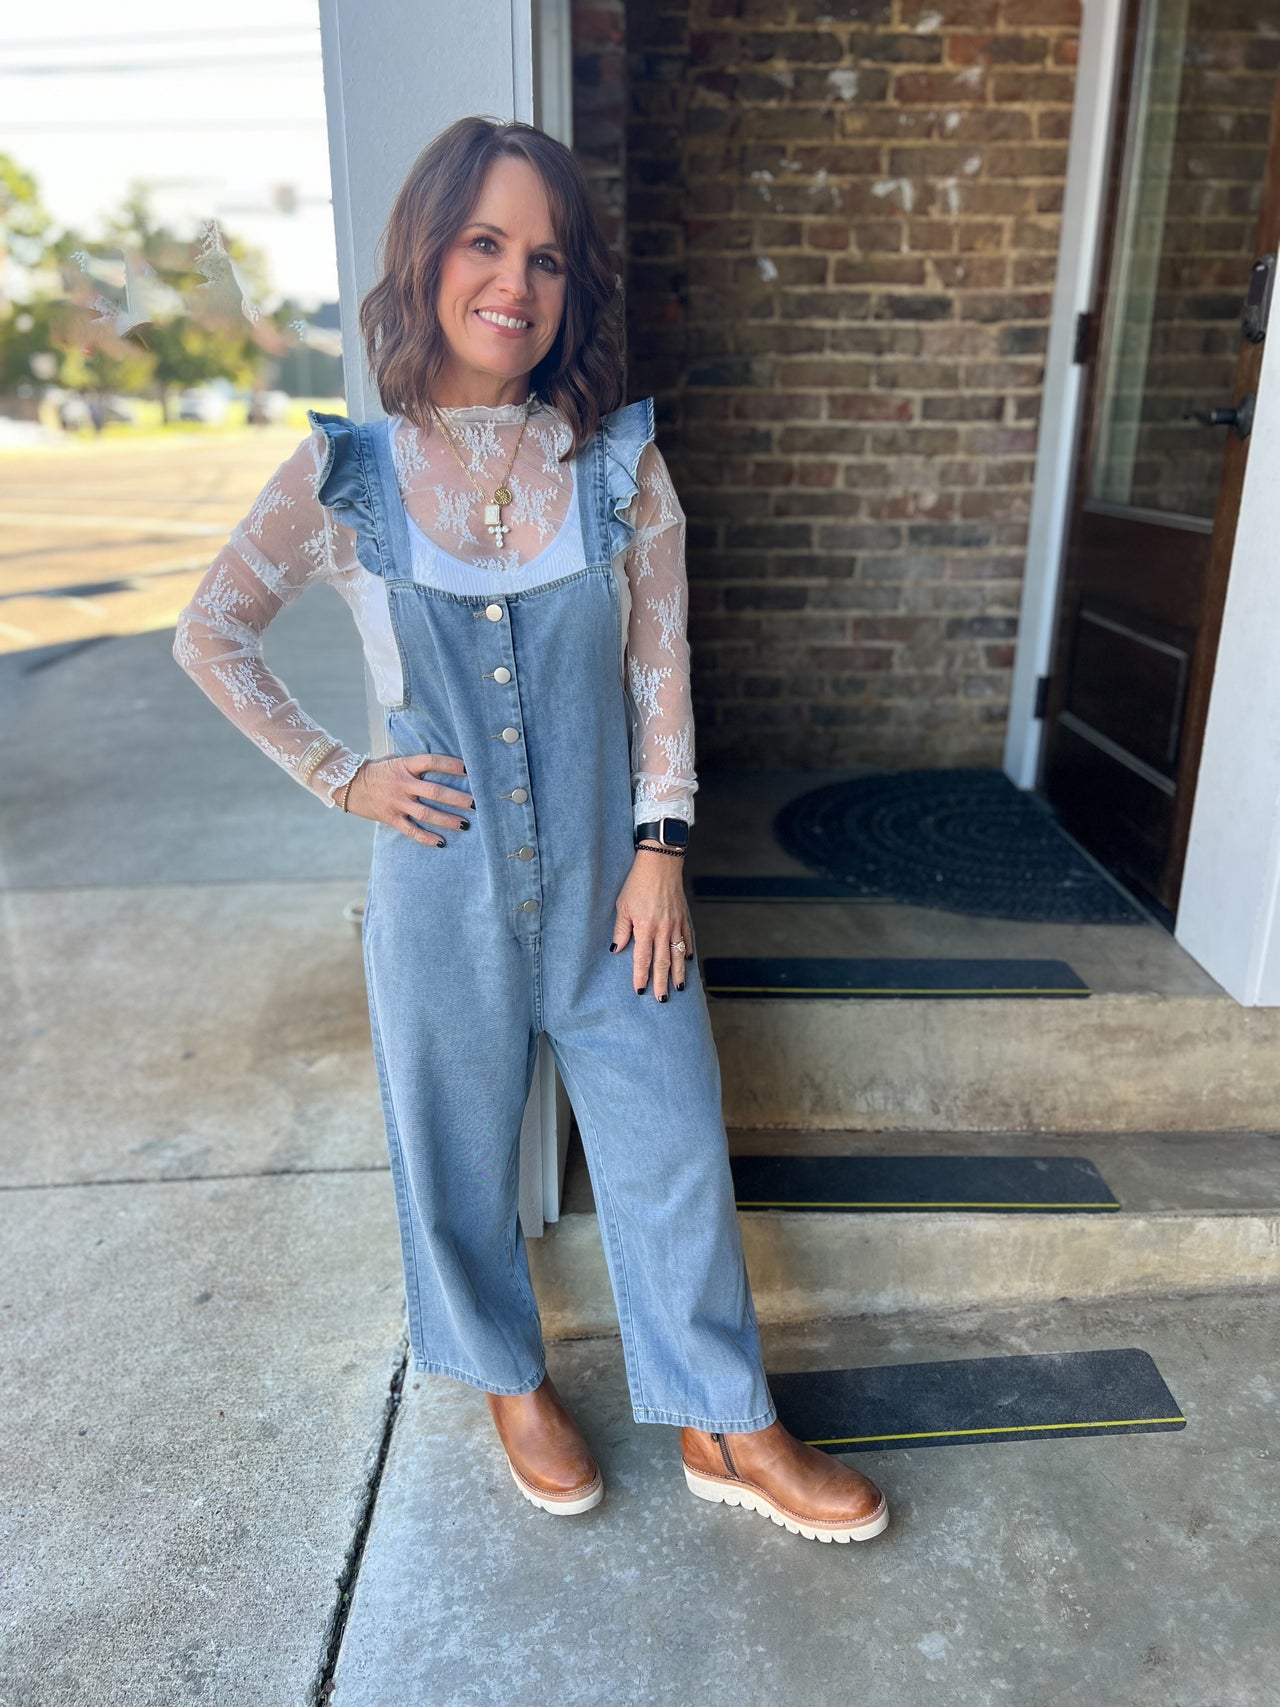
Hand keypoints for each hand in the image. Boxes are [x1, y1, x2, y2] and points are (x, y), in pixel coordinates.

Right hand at [344, 752, 473, 846]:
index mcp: (404, 765)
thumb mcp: (395, 761)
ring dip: (447, 820)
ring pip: (426, 813)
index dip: (450, 765)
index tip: (468, 770)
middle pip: (434, 792)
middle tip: (474, 804)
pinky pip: (411, 830)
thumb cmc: (378, 771)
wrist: (348, 785)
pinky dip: (426, 838)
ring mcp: (397, 802)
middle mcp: (402, 784)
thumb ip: (416, 765)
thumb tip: (445, 766)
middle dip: (456, 798)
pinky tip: (441, 842)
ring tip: (465, 825)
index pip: (431, 762)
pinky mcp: (391, 818)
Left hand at [611, 849, 691, 1000]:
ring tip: (679, 988)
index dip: (642, 976)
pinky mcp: (683, 916)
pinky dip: (688, 951)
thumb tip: (617, 950)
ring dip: (679, 973)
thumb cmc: (638, 882)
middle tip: (662, 999)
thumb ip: (621, 930)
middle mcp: (663, 929)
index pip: (643, 959)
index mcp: (645, 928)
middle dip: (662, 983)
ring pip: (678, 954)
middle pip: (663, 962)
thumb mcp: (623, 905)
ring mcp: (675, 924)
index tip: (640, 990)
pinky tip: (688, 961)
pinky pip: (687, 938)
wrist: (661, 863)